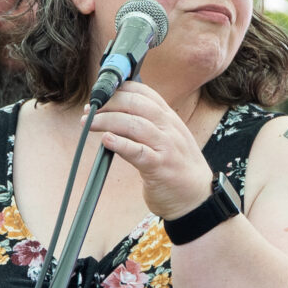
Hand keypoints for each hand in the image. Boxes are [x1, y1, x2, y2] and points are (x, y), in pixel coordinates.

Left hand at [91, 81, 214, 220]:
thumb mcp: (169, 139)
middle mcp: (170, 129)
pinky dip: (120, 144)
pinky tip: (106, 140)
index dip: (121, 89)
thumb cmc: (178, 168)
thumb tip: (118, 114)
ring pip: (134, 124)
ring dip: (108, 121)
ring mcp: (166, 147)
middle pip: (137, 104)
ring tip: (89, 123)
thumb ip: (150, 125)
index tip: (102, 94)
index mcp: (171, 119)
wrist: (197, 198)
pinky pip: (138, 152)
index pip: (145, 93)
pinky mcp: (160, 167)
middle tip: (90, 109)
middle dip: (109, 103)